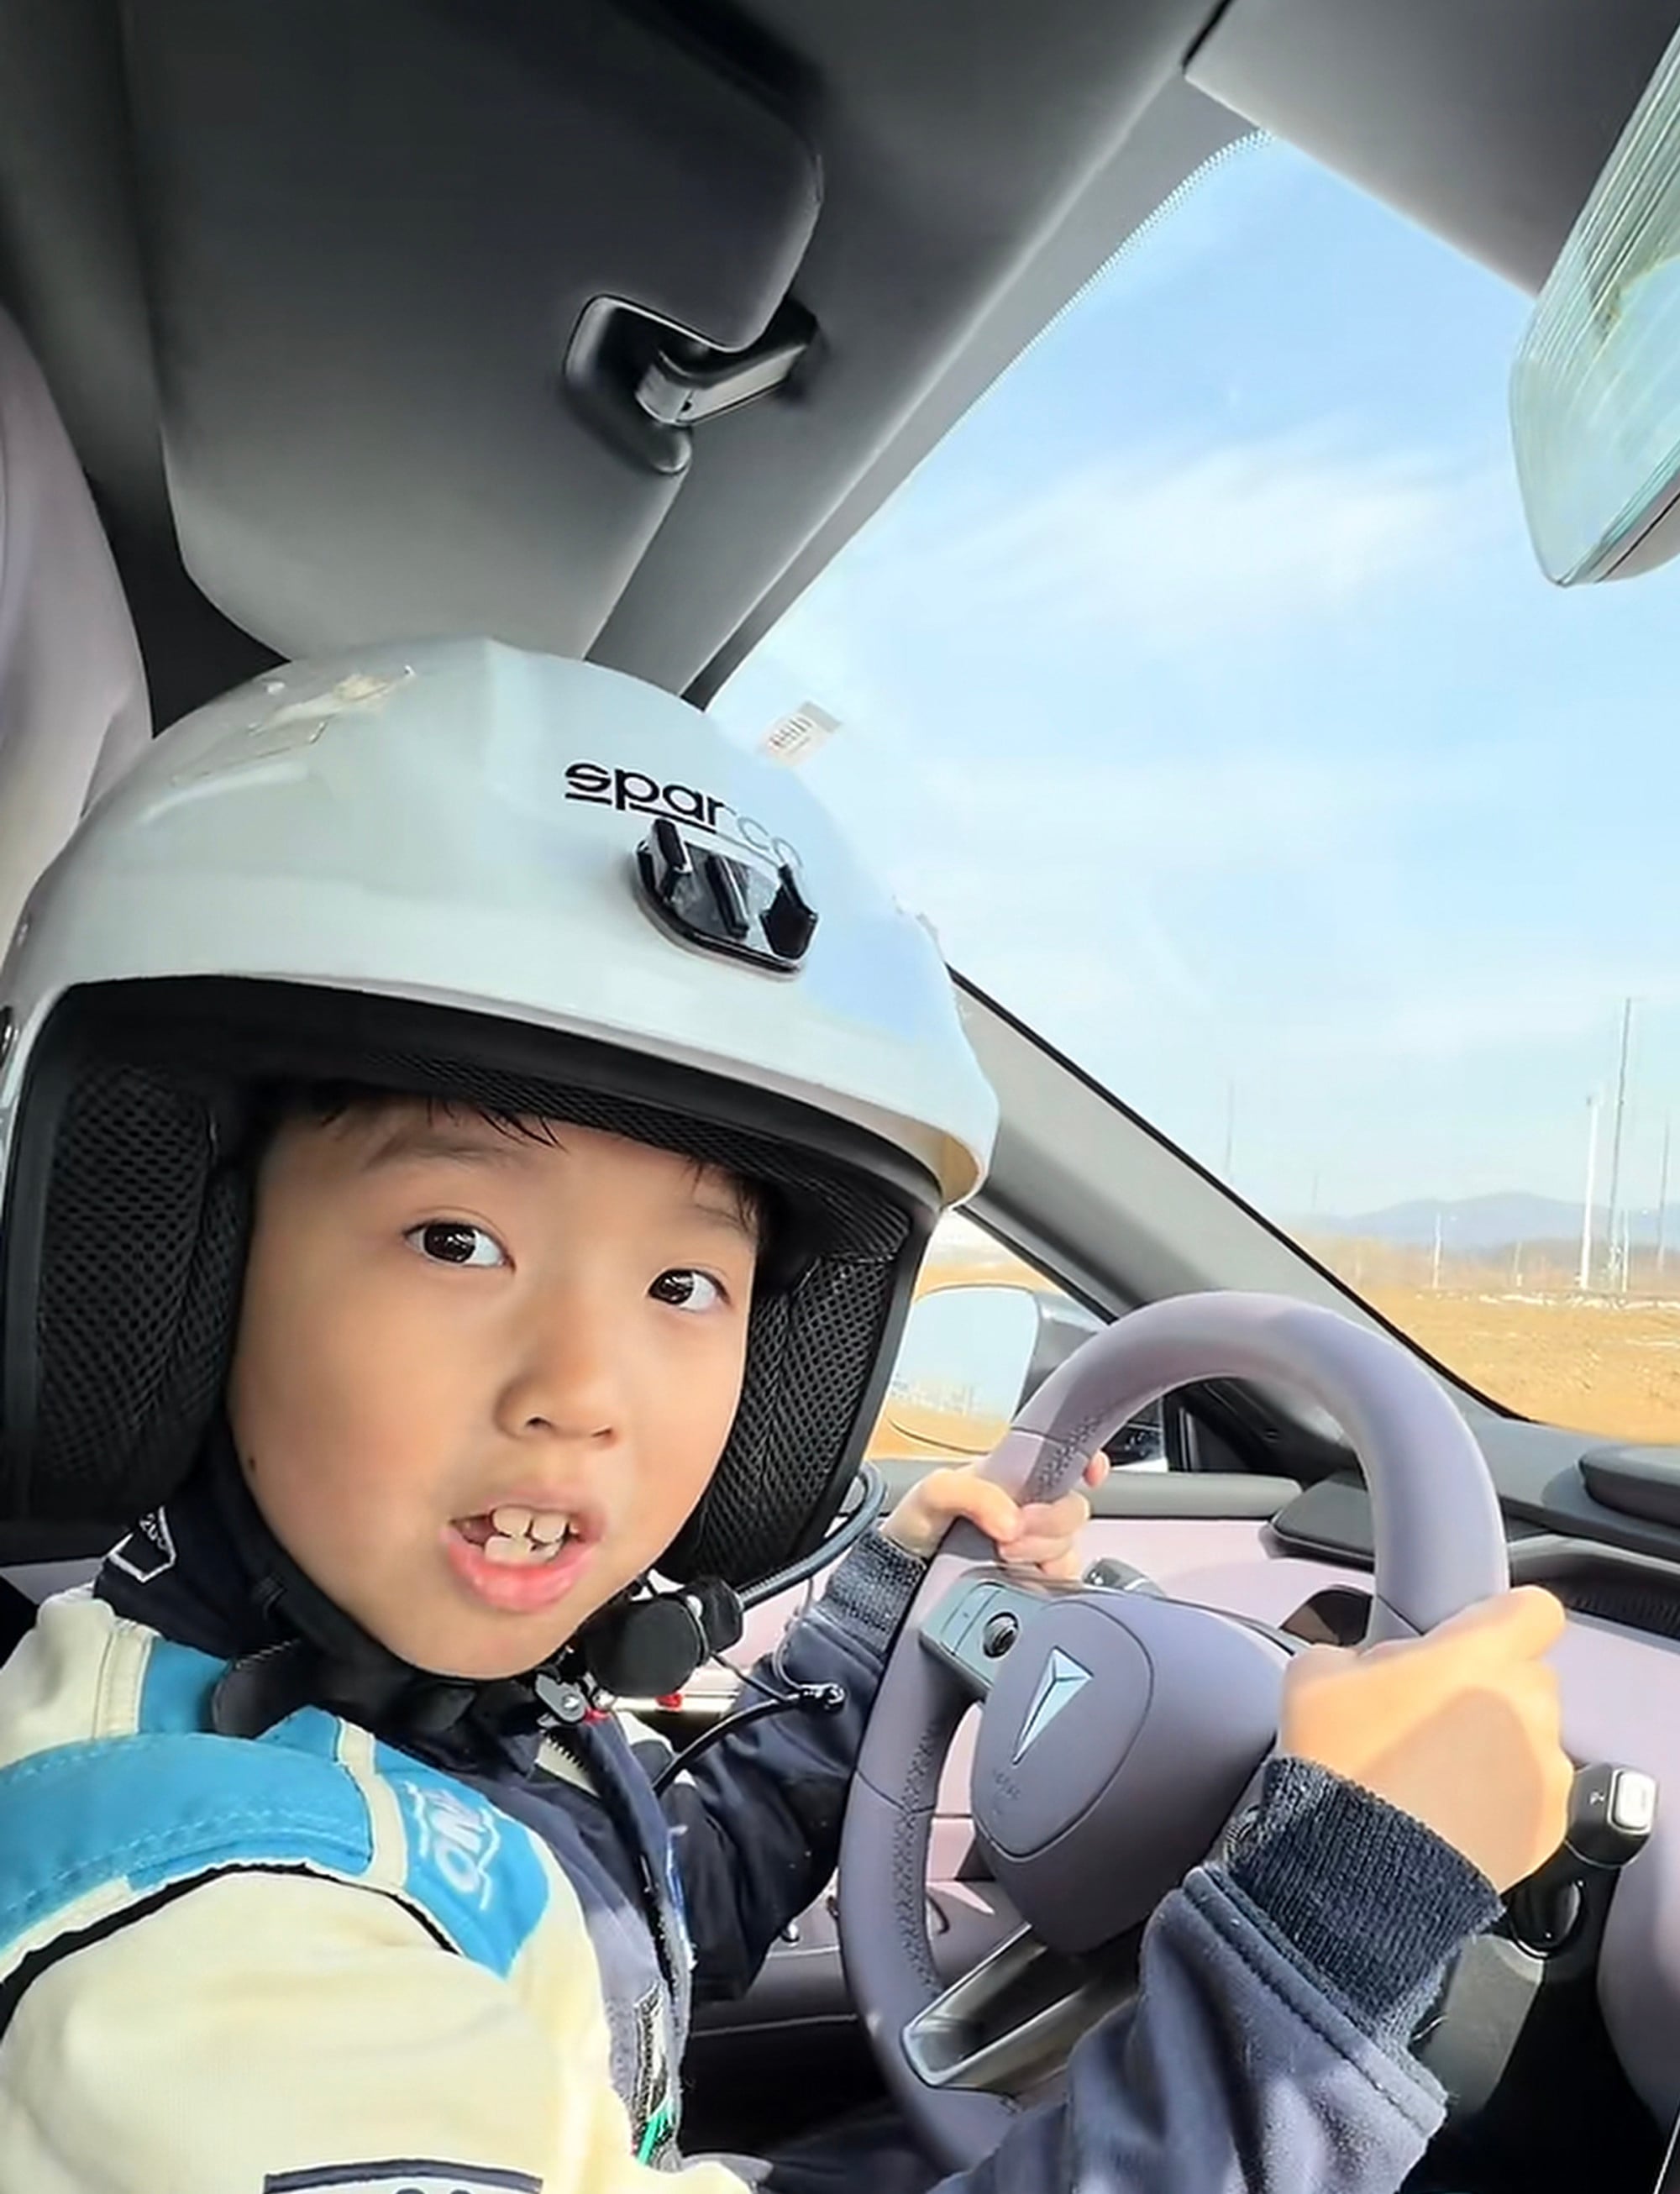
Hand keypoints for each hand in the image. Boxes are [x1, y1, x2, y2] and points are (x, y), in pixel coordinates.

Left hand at [882, 1454, 1107, 1574]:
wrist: (900, 1578)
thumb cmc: (915, 1525)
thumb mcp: (933, 1493)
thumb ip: (969, 1490)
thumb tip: (1011, 1518)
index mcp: (1011, 1477)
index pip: (1064, 1458)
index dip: (1087, 1461)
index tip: (1090, 1474)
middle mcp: (1028, 1509)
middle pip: (1073, 1508)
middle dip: (1050, 1522)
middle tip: (1011, 1535)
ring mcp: (1033, 1546)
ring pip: (1072, 1545)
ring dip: (1046, 1551)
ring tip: (1005, 1558)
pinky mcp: (1034, 1582)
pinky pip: (1065, 1579)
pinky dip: (1053, 1580)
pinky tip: (1029, 1581)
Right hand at [1279, 1586, 1571, 1891]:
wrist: (1361, 1874)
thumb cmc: (1341, 1764)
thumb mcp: (1315, 1675)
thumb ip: (1360, 1652)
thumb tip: (1374, 1667)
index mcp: (1477, 1656)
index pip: (1532, 1609)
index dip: (1502, 1620)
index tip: (1470, 1640)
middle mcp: (1526, 1706)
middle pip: (1526, 1676)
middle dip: (1488, 1688)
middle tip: (1432, 1716)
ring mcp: (1545, 1770)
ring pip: (1531, 1738)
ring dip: (1497, 1747)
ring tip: (1439, 1779)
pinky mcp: (1549, 1828)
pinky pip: (1534, 1796)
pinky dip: (1505, 1801)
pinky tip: (1454, 1817)